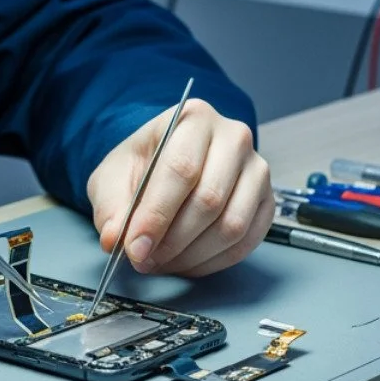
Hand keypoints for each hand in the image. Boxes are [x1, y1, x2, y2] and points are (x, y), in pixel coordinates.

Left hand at [86, 100, 272, 277]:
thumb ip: (112, 207)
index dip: (156, 214)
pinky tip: (186, 261)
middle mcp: (234, 138)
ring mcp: (257, 170)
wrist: (167, 163)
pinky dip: (213, 262)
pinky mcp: (267, 201)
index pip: (181, 168)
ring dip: (192, 255)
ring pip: (231, 225)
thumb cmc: (144, 166)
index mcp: (194, 118)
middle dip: (172, 241)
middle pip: (209, 199)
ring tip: (162, 262)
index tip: (135, 247)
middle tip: (144, 259)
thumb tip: (115, 239)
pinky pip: (246, 242)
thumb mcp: (112, 178)